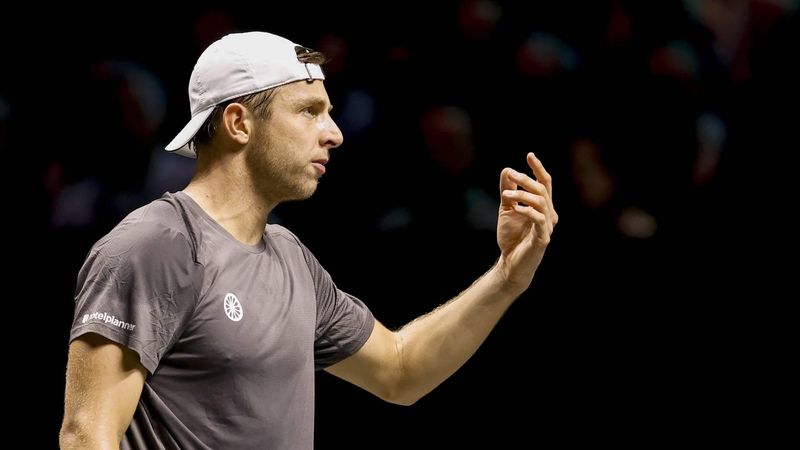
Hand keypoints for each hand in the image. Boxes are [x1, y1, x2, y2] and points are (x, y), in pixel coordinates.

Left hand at [496, 152, 557, 289]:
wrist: (511, 263)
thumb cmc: (512, 237)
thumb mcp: (507, 209)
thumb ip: (508, 191)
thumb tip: (507, 170)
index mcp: (543, 206)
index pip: (545, 183)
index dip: (538, 168)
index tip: (530, 155)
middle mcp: (549, 214)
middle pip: (543, 189)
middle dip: (526, 179)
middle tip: (510, 175)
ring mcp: (547, 226)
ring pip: (541, 202)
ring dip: (523, 195)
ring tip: (506, 195)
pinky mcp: (543, 239)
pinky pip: (538, 220)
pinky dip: (527, 211)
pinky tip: (515, 209)